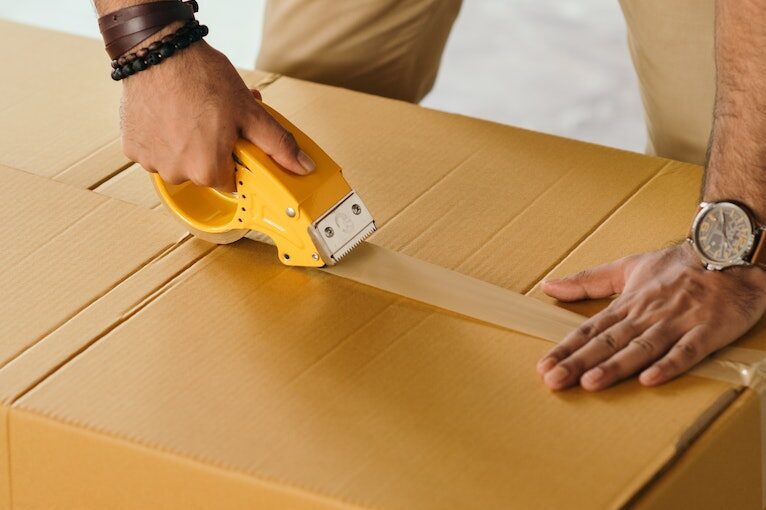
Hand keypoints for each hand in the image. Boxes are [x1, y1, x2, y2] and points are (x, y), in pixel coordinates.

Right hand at [120, 41, 314, 191]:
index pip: (231, 182)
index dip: (235, 159)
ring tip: (191, 111)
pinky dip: (162, 135)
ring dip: (186, 142)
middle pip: (204, 171)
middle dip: (212, 148)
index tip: (233, 140)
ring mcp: (151, 161)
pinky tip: (169, 112)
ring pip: (178, 160)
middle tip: (215, 119)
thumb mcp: (250, 112)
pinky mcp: (132, 146)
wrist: (158, 50)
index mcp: (207, 170)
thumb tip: (302, 166)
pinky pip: (155, 149)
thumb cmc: (202, 78)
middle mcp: (177, 173)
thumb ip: (278, 144)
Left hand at [537, 243, 765, 390]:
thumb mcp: (627, 267)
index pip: (591, 329)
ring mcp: (677, 323)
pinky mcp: (707, 331)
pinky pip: (687, 351)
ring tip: (590, 383)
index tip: (544, 366)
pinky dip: (669, 365)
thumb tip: (549, 286)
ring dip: (615, 366)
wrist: (728, 251)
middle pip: (608, 341)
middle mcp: (647, 315)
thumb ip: (588, 280)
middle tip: (554, 380)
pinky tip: (650, 380)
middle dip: (579, 362)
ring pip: (641, 347)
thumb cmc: (678, 265)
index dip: (566, 348)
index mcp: (628, 303)